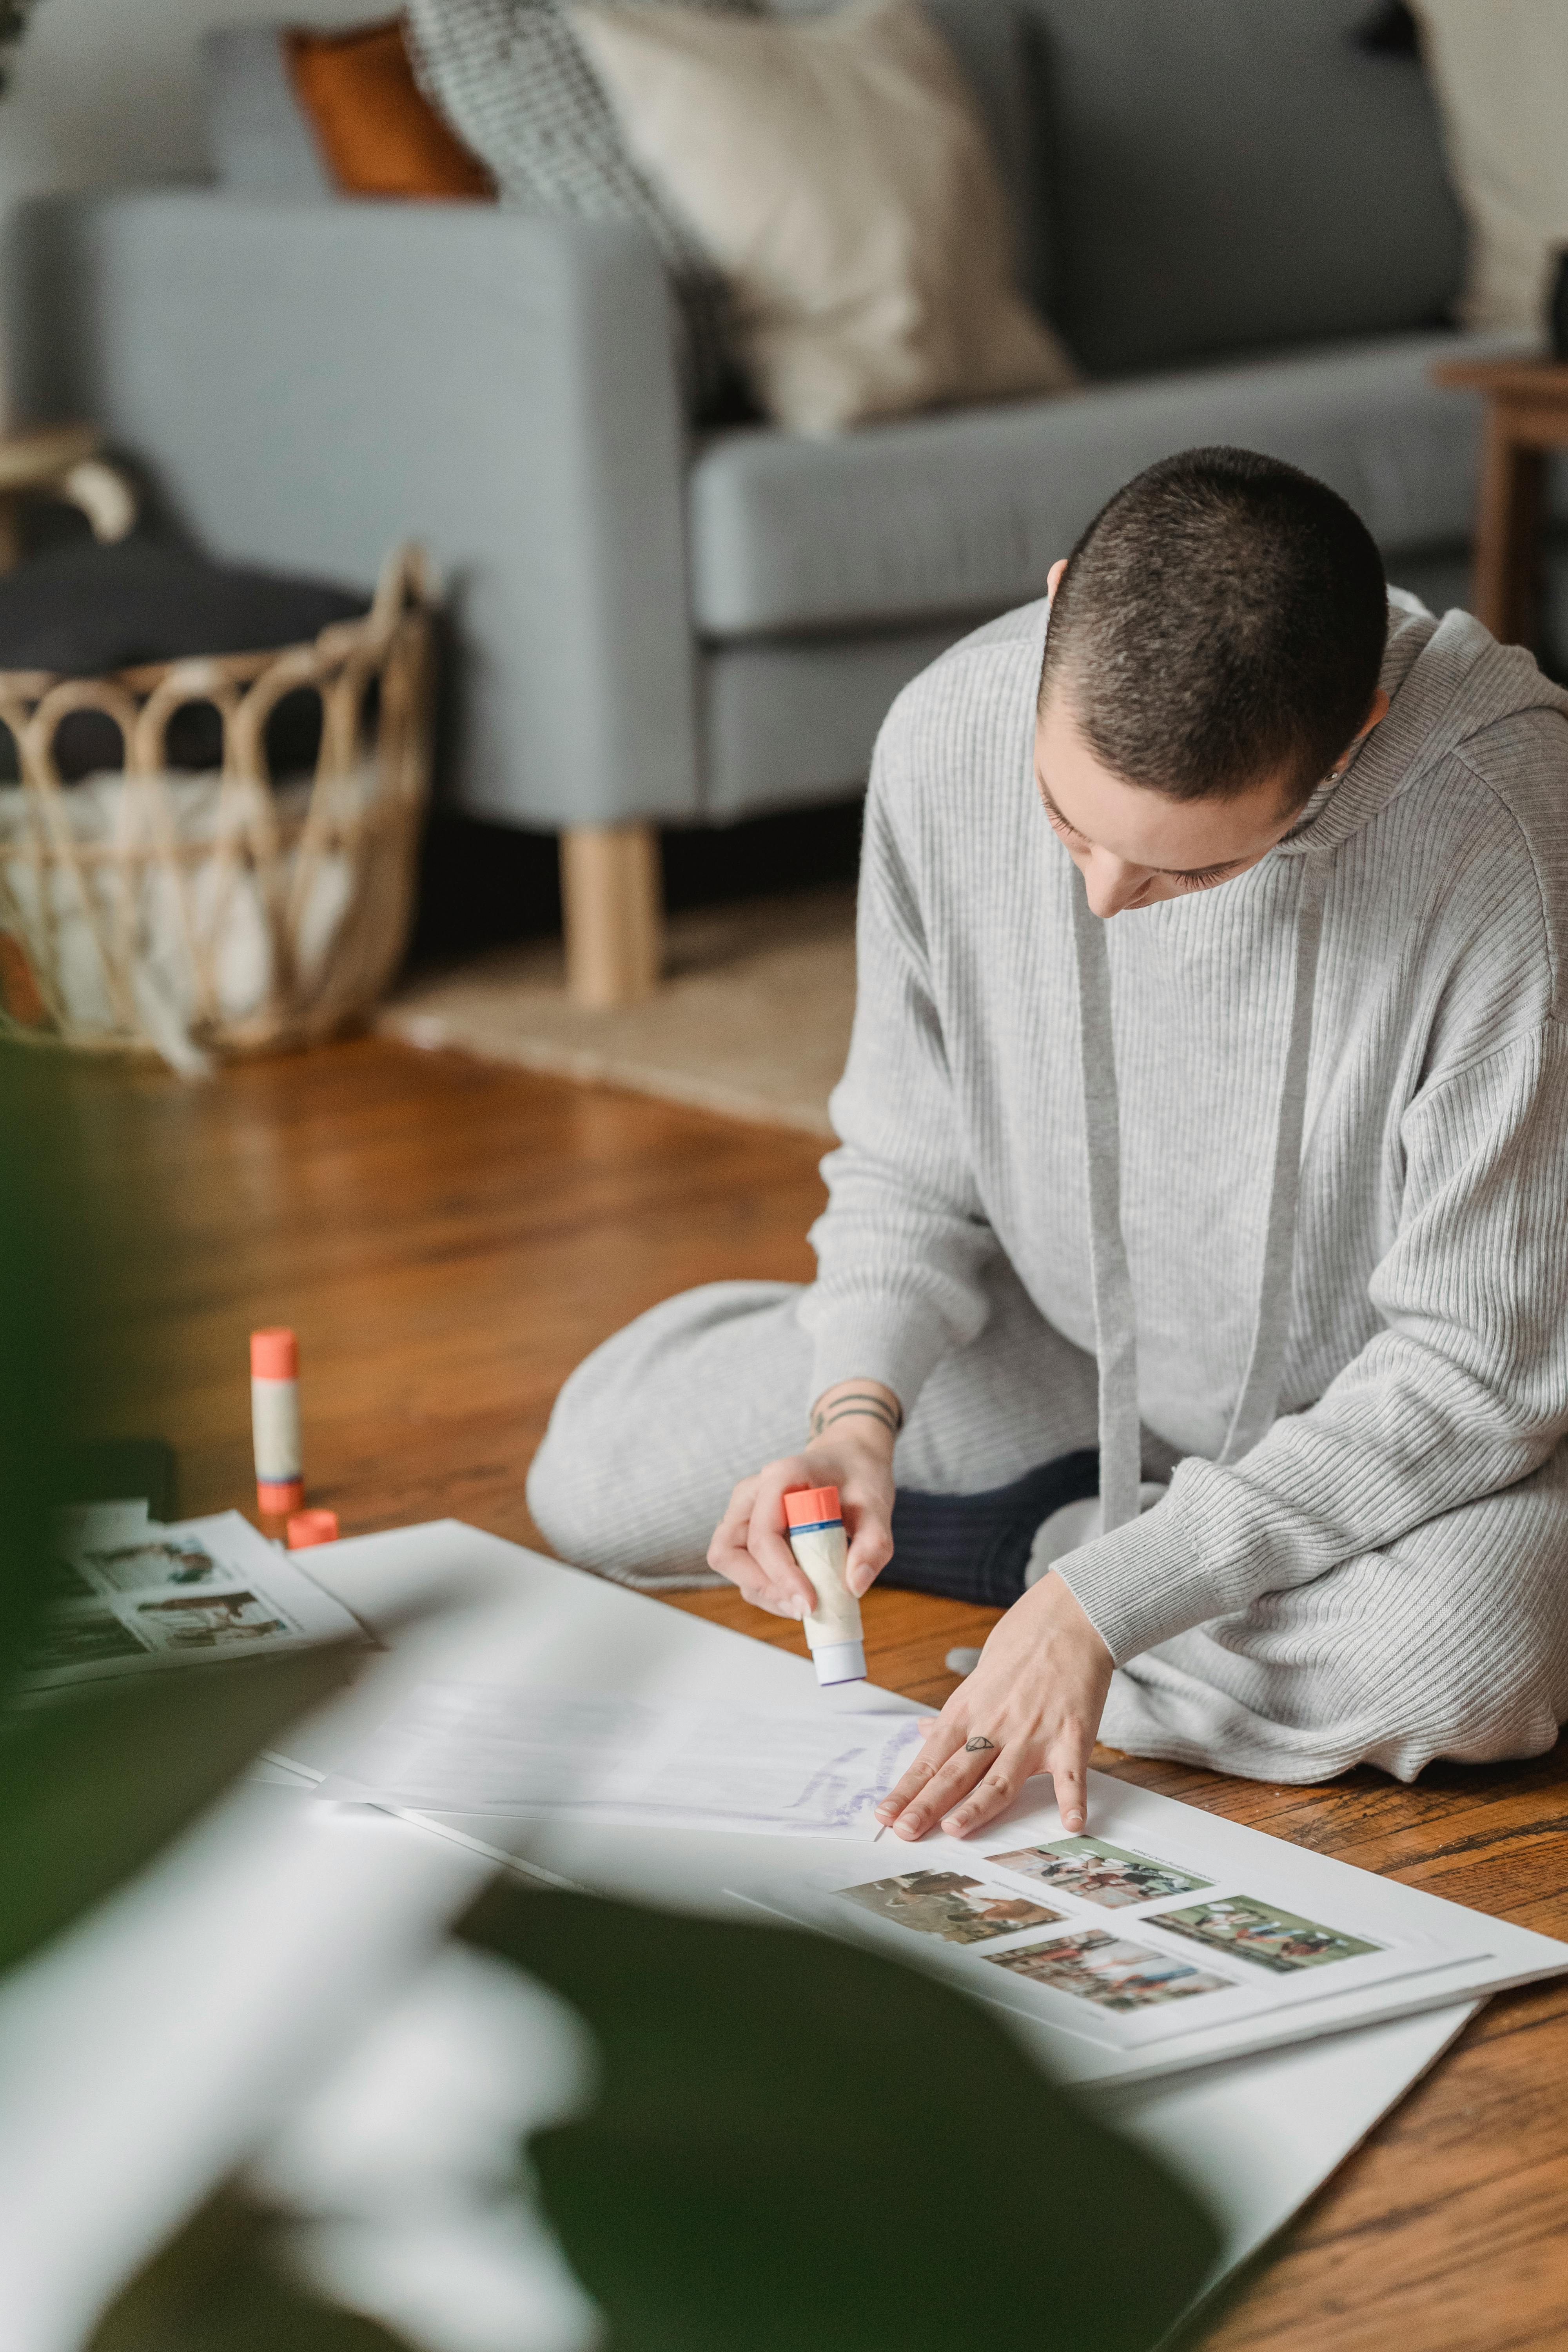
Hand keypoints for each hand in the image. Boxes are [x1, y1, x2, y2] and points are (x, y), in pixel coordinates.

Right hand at [706, 1379, 899, 1618]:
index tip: (811, 1603)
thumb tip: (855, 1586)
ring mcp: (744, 1508)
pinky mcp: (746, 1525)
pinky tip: (798, 1591)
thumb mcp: (878, 1507)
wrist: (849, 1459)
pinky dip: (766, 1585)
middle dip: (763, 1587)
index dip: (781, 1575)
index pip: (762, 1535)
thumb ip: (873, 1545)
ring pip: (729, 1560)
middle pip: (728, 1551)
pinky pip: (742, 1563)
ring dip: (762, 1590)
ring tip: (804, 1603)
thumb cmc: (860, 1477)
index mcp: (781, 1477)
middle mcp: (752, 1491)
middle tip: (803, 1607)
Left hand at [875, 1571, 1112, 1841]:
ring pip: (1001, 1777)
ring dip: (978, 1807)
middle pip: (956, 1772)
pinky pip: (1071, 1775)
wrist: (1069, 1617)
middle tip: (905, 1832)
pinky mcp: (1071, 1735)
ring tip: (955, 1832)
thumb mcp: (977, 1678)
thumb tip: (923, 1734)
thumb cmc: (1022, 1645)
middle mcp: (994, 1725)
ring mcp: (1033, 1732)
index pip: (930, 1759)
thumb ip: (954, 1715)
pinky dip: (1073, 1800)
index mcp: (968, 1712)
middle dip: (927, 1804)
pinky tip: (1072, 1825)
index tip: (885, 1816)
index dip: (908, 1789)